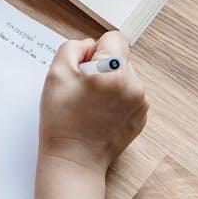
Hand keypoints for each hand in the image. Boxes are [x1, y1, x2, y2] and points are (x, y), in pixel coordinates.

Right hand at [39, 31, 148, 173]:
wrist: (74, 160)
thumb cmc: (62, 119)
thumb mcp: (56, 74)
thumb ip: (73, 48)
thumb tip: (90, 45)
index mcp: (115, 71)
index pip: (115, 38)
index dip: (95, 49)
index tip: (83, 69)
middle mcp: (134, 85)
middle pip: (120, 59)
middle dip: (102, 68)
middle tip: (83, 91)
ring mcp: (141, 103)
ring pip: (125, 77)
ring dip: (109, 84)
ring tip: (91, 105)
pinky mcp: (141, 117)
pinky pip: (129, 96)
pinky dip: (116, 101)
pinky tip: (99, 115)